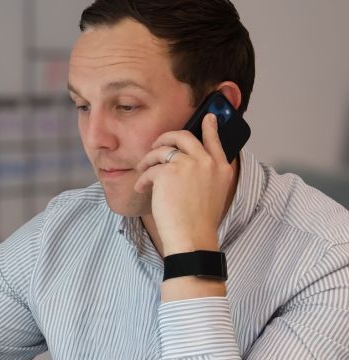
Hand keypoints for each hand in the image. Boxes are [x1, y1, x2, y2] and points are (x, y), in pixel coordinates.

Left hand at [134, 113, 234, 255]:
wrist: (192, 237)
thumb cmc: (199, 223)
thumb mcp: (214, 194)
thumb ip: (206, 174)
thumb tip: (188, 162)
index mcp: (221, 168)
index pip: (215, 140)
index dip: (210, 127)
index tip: (207, 117)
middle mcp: (207, 162)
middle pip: (184, 136)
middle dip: (166, 138)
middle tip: (156, 145)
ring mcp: (188, 164)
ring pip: (162, 150)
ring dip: (148, 159)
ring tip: (142, 170)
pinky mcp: (168, 172)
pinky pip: (150, 168)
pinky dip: (142, 178)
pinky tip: (141, 188)